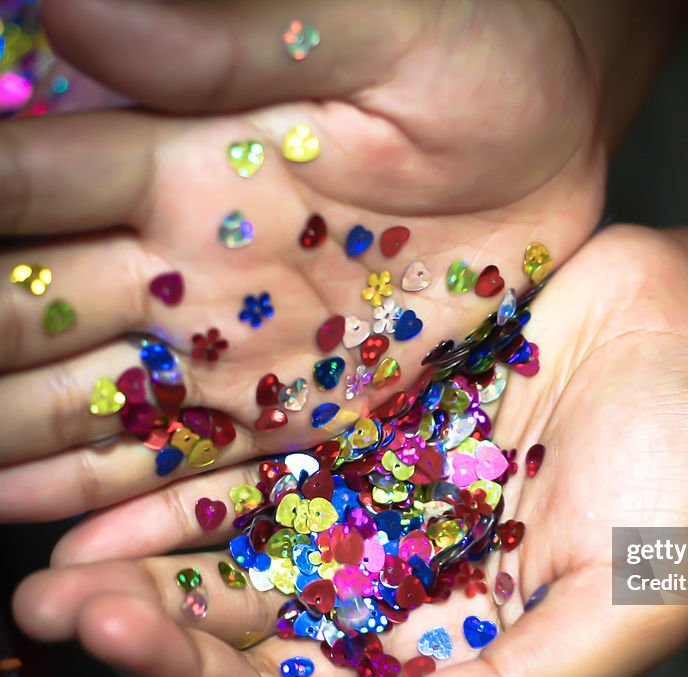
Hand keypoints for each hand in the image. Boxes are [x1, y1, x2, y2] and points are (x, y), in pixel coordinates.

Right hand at [0, 0, 610, 520]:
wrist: (553, 139)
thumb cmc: (478, 57)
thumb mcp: (377, 37)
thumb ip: (233, 40)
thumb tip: (69, 11)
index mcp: (191, 161)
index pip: (30, 186)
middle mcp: (191, 261)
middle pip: (37, 315)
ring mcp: (243, 343)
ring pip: (100, 405)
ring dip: (20, 449)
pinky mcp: (304, 405)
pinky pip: (197, 461)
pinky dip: (120, 498)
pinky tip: (51, 531)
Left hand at [14, 224, 687, 676]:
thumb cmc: (687, 479)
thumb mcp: (628, 606)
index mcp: (473, 670)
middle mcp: (413, 610)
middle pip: (271, 667)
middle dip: (172, 661)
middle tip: (82, 628)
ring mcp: (384, 528)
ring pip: (248, 582)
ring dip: (155, 589)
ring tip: (61, 583)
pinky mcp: (368, 450)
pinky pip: (262, 490)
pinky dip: (190, 506)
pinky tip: (119, 512)